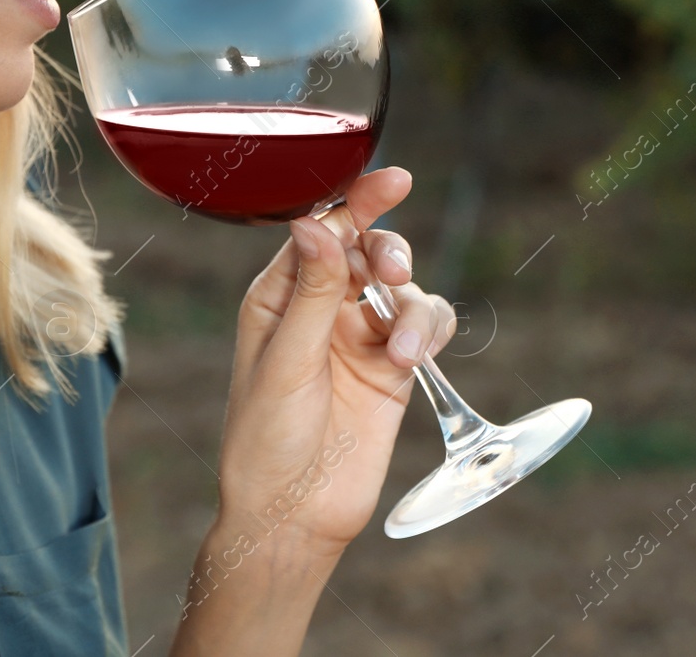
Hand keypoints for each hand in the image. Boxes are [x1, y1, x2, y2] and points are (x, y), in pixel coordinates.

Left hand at [212, 166, 456, 556]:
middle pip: (369, 250)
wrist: (293, 515)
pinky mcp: (392, 369)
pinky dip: (429, 333)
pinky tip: (413, 360)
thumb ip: (311, 293)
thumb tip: (313, 222)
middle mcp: (321, 308)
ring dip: (412, 308)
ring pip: (404, 289)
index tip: (395, 180)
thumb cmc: (266, 440)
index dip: (358, 201)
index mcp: (279, 295)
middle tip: (392, 274)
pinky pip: (425, 328)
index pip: (322, 231)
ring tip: (402, 351)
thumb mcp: (285, 361)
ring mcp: (359, 337)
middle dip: (389, 252)